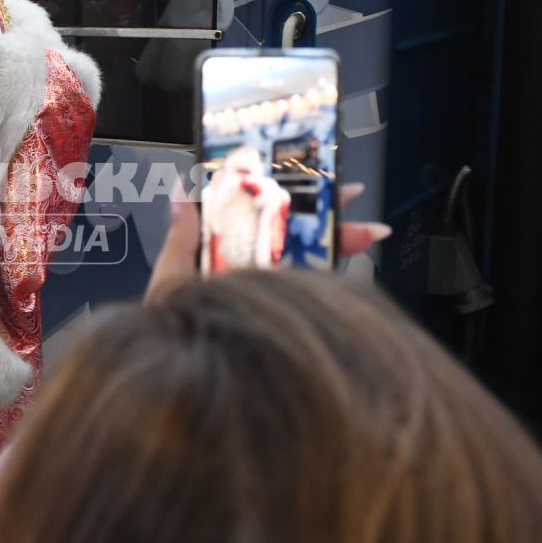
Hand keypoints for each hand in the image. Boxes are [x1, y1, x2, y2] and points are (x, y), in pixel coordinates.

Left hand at [144, 181, 391, 307]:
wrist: (180, 372)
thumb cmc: (170, 323)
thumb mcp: (172, 276)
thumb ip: (181, 235)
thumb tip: (183, 186)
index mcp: (228, 254)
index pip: (260, 215)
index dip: (284, 192)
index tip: (305, 170)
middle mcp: (255, 270)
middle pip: (296, 233)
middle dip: (327, 213)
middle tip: (354, 191)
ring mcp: (272, 290)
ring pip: (314, 258)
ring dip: (343, 241)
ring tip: (371, 230)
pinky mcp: (285, 311)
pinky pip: (314, 288)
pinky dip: (339, 278)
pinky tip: (359, 261)